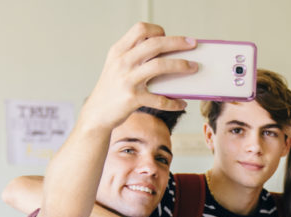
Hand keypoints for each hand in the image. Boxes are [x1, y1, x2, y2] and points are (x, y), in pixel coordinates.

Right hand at [82, 22, 196, 129]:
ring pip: (160, 66)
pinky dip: (173, 102)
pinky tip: (181, 103)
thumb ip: (134, 55)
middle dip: (178, 42)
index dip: (157, 30)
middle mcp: (122, 62)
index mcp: (118, 51)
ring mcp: (127, 80)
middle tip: (192, 44)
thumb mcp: (116, 66)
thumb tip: (165, 51)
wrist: (97, 114)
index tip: (168, 36)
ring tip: (193, 68)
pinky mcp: (133, 99)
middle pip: (155, 44)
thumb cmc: (111, 89)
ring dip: (181, 65)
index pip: (140, 29)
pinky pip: (160, 99)